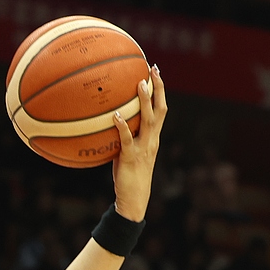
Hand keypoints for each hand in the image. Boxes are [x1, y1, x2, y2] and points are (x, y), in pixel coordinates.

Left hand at [111, 64, 167, 220]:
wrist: (134, 199)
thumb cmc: (128, 175)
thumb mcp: (129, 151)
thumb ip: (125, 136)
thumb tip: (108, 119)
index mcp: (153, 138)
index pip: (161, 109)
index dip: (160, 90)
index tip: (155, 71)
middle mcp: (152, 140)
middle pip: (160, 110)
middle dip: (158, 88)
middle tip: (153, 69)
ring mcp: (143, 149)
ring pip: (148, 121)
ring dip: (144, 102)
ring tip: (139, 84)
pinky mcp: (131, 158)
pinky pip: (127, 140)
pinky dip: (122, 127)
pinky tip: (115, 116)